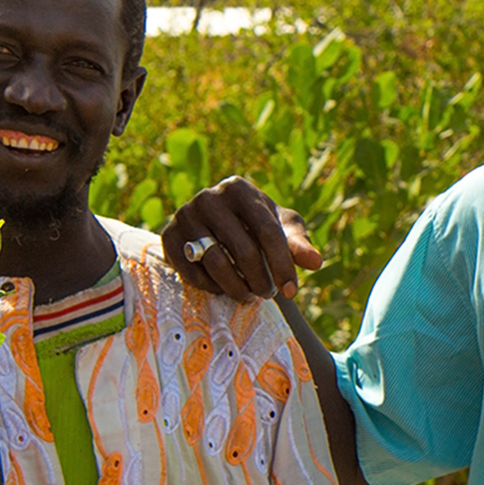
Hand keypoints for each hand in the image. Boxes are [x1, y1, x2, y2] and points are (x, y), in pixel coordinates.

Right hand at [162, 177, 321, 301]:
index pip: (266, 231)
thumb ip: (298, 244)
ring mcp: (184, 216)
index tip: (293, 291)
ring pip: (216, 263)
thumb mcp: (281, 229)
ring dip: (238, 288)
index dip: (282, 264)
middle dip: (261, 280)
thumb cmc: (257, 226)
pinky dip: (213, 288)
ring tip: (250, 295)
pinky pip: (192, 273)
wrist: (216, 228)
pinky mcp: (168, 238)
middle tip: (268, 295)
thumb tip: (315, 262)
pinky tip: (225, 289)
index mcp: (239, 189)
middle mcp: (208, 197)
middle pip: (243, 250)